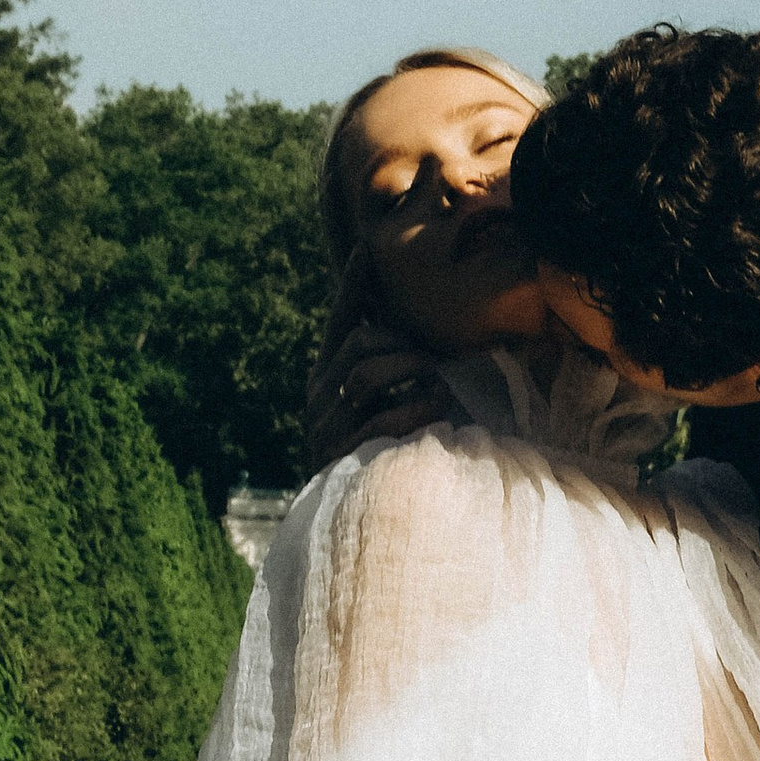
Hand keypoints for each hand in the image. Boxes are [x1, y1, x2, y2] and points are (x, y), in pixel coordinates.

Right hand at [303, 252, 447, 468]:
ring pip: (366, 375)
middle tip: (431, 359)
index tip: (366, 249)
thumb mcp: (365, 405)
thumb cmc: (363, 450)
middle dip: (401, 344)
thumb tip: (422, 341)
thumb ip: (380, 371)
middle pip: (359, 343)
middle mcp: (321, 393)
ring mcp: (328, 423)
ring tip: (438, 384)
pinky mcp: (344, 452)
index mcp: (325, 375)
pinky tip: (436, 410)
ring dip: (410, 372)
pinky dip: (415, 412)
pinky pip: (382, 421)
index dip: (352, 286)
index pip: (340, 322)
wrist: (338, 511)